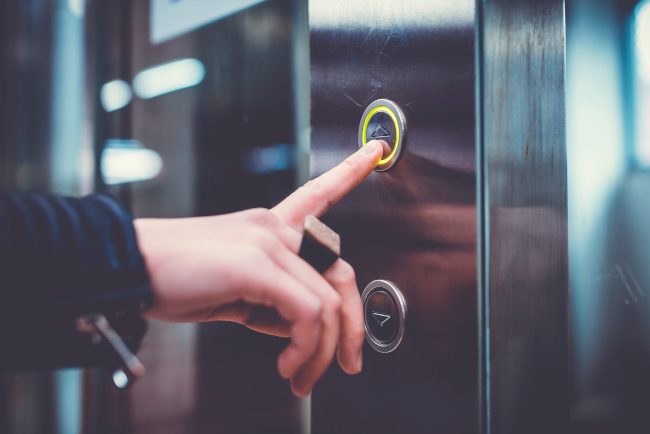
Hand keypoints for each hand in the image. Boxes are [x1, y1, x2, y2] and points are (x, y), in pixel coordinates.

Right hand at [133, 140, 383, 395]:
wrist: (127, 268)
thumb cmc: (172, 279)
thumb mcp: (233, 289)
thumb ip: (271, 300)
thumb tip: (298, 329)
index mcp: (267, 226)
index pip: (318, 194)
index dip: (350, 171)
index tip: (376, 151)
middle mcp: (274, 228)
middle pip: (342, 272)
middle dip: (352, 326)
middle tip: (347, 363)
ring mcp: (267, 242)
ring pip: (328, 301)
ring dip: (321, 351)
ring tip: (300, 376)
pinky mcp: (256, 264)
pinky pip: (307, 312)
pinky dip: (305, 348)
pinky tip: (288, 364)